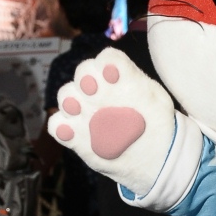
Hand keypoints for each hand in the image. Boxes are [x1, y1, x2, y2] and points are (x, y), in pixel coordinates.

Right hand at [48, 48, 176, 196]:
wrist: (153, 156)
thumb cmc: (157, 123)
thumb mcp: (158, 103)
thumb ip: (142, 87)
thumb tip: (124, 78)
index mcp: (119, 78)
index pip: (108, 59)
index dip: (107, 62)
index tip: (112, 73)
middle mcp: (98, 90)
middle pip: (83, 73)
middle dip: (85, 77)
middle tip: (92, 89)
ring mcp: (85, 111)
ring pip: (67, 96)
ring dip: (69, 100)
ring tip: (76, 108)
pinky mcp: (74, 133)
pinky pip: (57, 126)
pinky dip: (59, 127)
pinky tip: (68, 132)